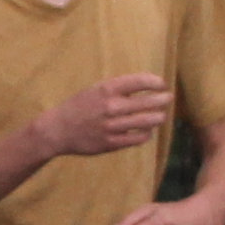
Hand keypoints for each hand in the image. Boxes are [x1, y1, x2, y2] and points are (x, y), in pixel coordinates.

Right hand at [38, 74, 172, 159]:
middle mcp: (111, 107)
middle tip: (167, 99)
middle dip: (163, 100)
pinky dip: (146, 133)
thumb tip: (148, 86)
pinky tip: (146, 130)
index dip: (157, 82)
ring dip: (158, 117)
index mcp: (106, 89)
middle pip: (149, 102)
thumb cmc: (78, 107)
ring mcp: (111, 126)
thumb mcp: (95, 90)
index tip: (162, 85)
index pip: (141, 81)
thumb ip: (118, 88)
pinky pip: (138, 138)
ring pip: (148, 121)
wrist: (56, 130)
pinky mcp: (111, 142)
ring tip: (160, 116)